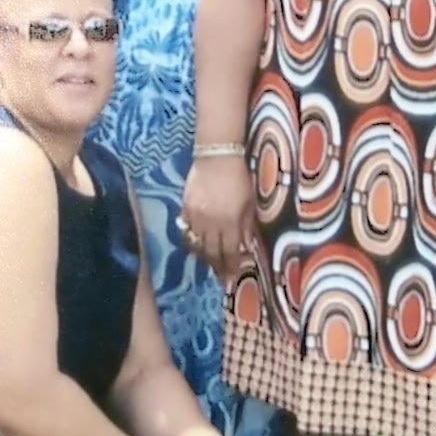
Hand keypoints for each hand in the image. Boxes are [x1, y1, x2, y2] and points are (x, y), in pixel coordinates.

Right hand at [180, 156, 257, 276]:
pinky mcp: (185, 207)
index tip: (233, 279)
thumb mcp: (250, 202)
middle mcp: (211, 222)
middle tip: (222, 279)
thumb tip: (245, 247)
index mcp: (230, 221)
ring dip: (204, 257)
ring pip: (197, 244)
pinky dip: (192, 241)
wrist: (217, 156)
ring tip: (210, 264)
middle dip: (218, 267)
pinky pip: (186, 231)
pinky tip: (197, 245)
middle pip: (212, 252)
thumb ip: (246, 226)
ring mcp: (195, 216)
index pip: (230, 252)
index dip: (232, 267)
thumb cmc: (239, 177)